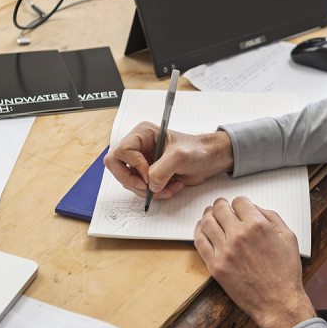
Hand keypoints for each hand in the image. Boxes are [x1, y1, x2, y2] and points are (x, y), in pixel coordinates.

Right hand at [104, 123, 233, 200]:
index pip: (121, 151)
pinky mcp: (148, 175)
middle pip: (117, 167)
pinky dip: (154, 193)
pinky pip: (141, 188)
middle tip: (147, 187)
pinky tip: (171, 188)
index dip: (134, 166)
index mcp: (143, 134)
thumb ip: (162, 169)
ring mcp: (142, 162)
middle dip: (132, 181)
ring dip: (147, 190)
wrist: (209, 160)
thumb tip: (150, 184)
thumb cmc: (197, 150)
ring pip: (128, 181)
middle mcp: (139, 147)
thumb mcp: (180, 156)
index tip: (149, 175)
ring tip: (168, 188)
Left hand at [194, 196, 315, 327]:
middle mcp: (239, 235)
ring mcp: (225, 251)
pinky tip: (201, 229)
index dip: (239, 202)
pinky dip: (198, 231)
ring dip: (207, 215)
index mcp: (258, 226)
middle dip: (220, 205)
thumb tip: (255, 208)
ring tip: (209, 214)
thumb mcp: (288, 238)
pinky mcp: (215, 266)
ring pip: (207, 222)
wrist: (278, 303)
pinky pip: (199, 242)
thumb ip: (272, 217)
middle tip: (220, 206)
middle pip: (220, 209)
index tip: (238, 206)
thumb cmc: (286, 273)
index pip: (239, 201)